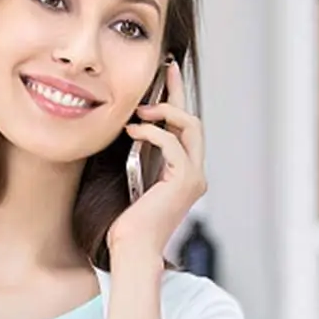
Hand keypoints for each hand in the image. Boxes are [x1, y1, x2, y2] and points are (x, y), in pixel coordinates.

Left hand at [108, 57, 206, 259]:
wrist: (131, 248)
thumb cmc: (124, 223)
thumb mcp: (129, 180)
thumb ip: (137, 156)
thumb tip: (126, 126)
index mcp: (182, 174)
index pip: (184, 130)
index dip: (176, 100)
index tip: (166, 75)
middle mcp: (194, 174)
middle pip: (193, 121)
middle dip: (178, 93)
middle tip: (163, 70)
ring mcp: (193, 177)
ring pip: (191, 127)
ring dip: (165, 111)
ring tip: (139, 109)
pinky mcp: (185, 181)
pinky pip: (173, 143)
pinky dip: (153, 132)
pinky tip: (132, 130)